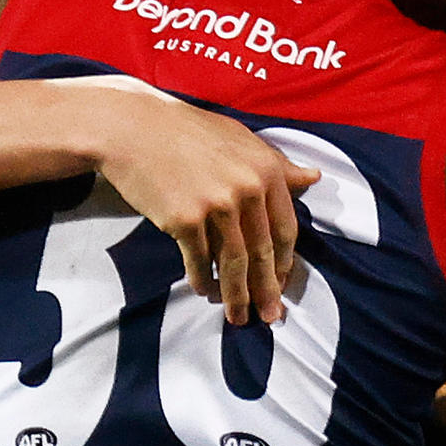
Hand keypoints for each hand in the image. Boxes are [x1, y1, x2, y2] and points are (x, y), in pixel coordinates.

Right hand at [87, 88, 307, 324]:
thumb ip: (277, 164)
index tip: (281, 283)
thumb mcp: (239, 139)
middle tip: (270, 317)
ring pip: (233, 263)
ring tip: (239, 317)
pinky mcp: (184, 219)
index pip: (285, 229)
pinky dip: (202, 280)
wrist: (131, 128)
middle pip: (263, 252)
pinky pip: (198, 260)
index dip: (284, 263)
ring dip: (236, 296)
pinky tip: (204, 291)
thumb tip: (314, 178)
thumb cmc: (186, 132)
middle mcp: (246, 189)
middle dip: (267, 290)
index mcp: (266, 170)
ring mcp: (216, 205)